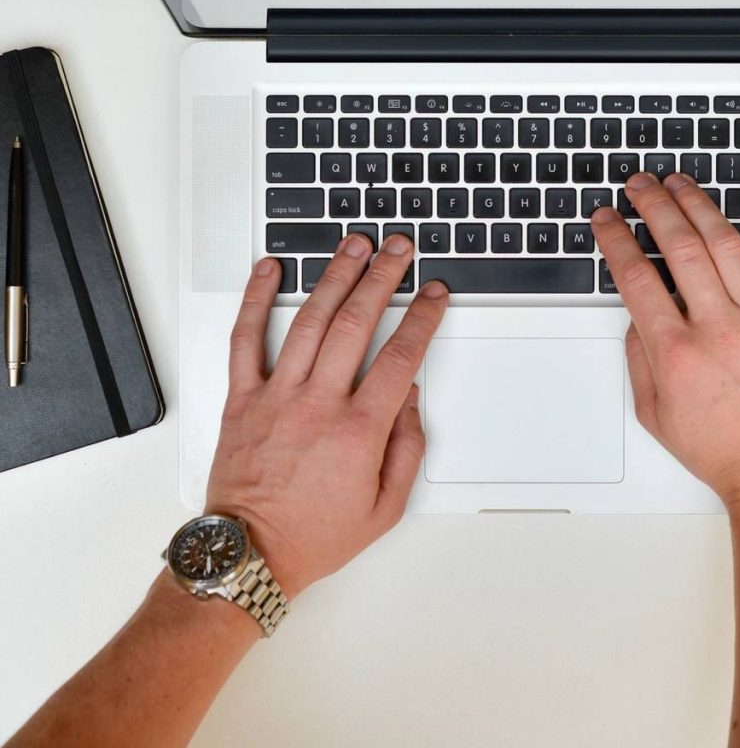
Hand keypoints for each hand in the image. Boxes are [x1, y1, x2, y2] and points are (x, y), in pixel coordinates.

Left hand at [204, 233, 448, 596]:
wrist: (248, 556)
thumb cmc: (313, 535)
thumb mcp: (384, 508)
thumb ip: (407, 449)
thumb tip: (409, 398)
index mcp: (357, 430)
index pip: (400, 357)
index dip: (423, 318)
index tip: (434, 295)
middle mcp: (317, 404)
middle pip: (357, 323)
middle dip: (383, 278)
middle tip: (399, 250)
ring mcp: (276, 396)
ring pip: (310, 320)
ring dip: (334, 276)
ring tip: (353, 245)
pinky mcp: (242, 398)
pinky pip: (245, 339)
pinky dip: (255, 299)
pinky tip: (270, 269)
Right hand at [591, 172, 739, 507]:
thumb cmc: (721, 450)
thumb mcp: (654, 413)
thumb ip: (640, 358)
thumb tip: (638, 314)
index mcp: (677, 352)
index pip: (636, 277)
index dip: (616, 239)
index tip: (607, 220)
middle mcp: (719, 329)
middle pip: (678, 247)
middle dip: (652, 207)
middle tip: (639, 186)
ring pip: (726, 244)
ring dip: (698, 204)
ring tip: (680, 183)